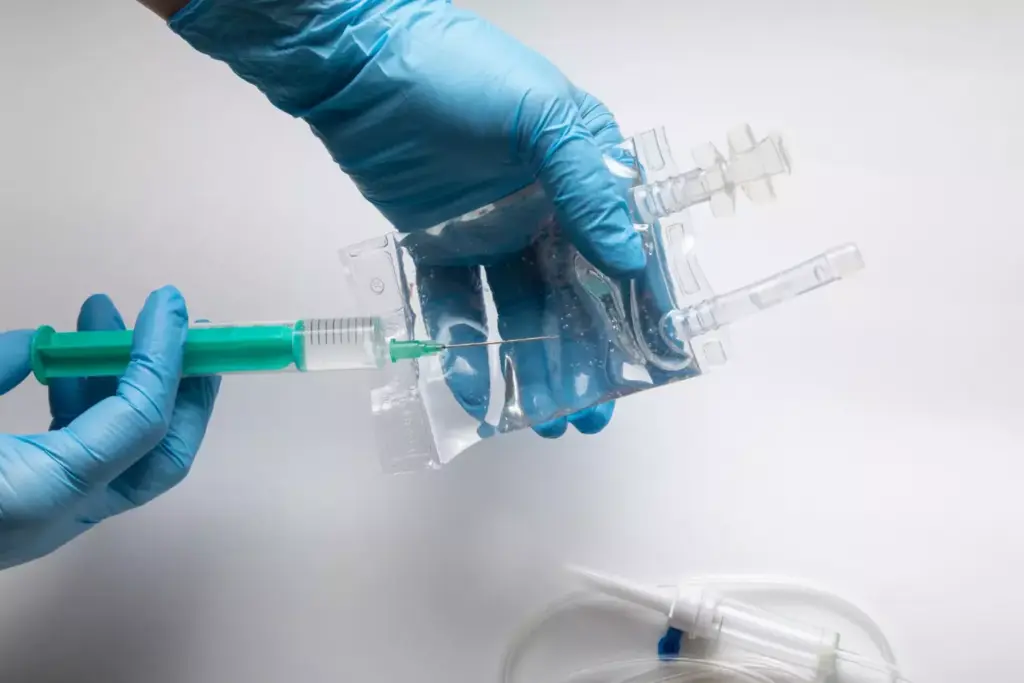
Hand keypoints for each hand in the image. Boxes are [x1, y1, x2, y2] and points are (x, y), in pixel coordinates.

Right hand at [0, 287, 218, 569]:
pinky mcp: (29, 508)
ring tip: (100, 311)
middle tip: (178, 323)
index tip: (168, 301)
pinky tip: (59, 356)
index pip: (139, 419)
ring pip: (125, 452)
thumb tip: (42, 345)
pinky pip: (79, 453)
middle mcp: (59, 515)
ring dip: (126, 379)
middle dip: (184, 386)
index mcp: (42, 492)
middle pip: (162, 454)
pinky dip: (84, 402)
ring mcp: (48, 517)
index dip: (163, 355)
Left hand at [170, 0, 644, 435]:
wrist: (358, 63)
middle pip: (574, 294)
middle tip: (591, 413)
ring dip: (535, 365)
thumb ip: (586, 188)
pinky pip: (458, 305)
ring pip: (522, 311)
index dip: (643, 305)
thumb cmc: (459, 75)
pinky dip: (466, 347)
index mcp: (582, 172)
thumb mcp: (541, 115)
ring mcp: (491, 231)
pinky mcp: (438, 246)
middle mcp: (544, 208)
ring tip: (545, 418)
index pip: (624, 247)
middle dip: (588, 356)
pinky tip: (476, 389)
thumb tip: (632, 263)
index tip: (657, 361)